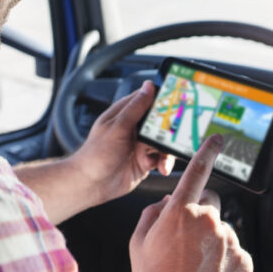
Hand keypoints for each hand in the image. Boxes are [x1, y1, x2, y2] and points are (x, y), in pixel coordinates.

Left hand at [69, 80, 175, 204]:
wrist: (92, 185)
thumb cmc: (96, 154)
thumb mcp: (118, 127)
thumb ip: (135, 108)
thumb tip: (148, 86)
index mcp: (126, 113)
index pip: (149, 99)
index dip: (164, 99)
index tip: (180, 101)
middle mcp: (135, 127)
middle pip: (162, 121)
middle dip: (170, 129)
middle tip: (176, 136)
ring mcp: (140, 144)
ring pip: (164, 141)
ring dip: (166, 150)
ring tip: (162, 159)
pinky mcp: (145, 160)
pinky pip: (162, 158)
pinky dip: (164, 162)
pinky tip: (159, 167)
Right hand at [129, 134, 253, 271]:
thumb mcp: (138, 245)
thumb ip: (152, 215)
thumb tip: (166, 204)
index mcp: (180, 213)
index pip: (196, 172)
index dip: (207, 152)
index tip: (217, 139)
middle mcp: (208, 222)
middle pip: (209, 204)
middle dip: (199, 214)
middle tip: (186, 240)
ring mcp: (229, 241)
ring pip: (221, 230)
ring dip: (210, 241)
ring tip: (194, 267)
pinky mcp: (244, 259)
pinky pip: (233, 251)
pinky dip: (223, 260)